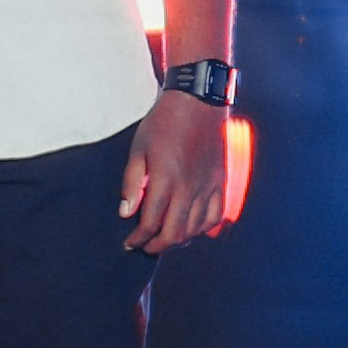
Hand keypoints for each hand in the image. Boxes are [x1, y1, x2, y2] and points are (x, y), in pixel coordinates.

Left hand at [118, 92, 232, 251]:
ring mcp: (207, 186)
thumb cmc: (164, 122)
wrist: (198, 101)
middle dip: (157, 246)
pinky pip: (216, 216)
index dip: (138, 239)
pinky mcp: (221, 182)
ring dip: (179, 239)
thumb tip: (126, 212)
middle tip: (145, 246)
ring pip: (195, 229)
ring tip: (165, 239)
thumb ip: (132, 183)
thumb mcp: (139, 148)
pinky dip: (203, 228)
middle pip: (174, 233)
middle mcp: (188, 188)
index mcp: (165, 179)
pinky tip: (192, 228)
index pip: (150, 223)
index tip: (130, 243)